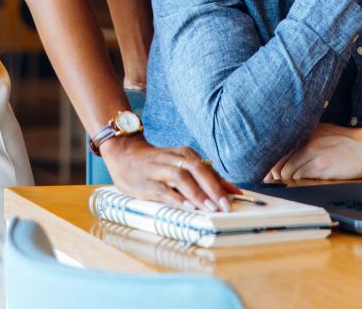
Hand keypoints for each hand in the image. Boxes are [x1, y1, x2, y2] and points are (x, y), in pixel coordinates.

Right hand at [100, 136, 240, 210]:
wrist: (125, 154)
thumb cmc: (157, 163)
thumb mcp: (180, 165)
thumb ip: (203, 177)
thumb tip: (230, 190)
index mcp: (185, 154)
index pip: (207, 169)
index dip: (222, 183)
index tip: (237, 197)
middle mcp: (174, 159)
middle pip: (197, 170)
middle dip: (213, 188)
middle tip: (226, 205)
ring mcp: (160, 170)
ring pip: (182, 178)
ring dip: (197, 193)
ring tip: (210, 208)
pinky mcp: (147, 183)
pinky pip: (164, 190)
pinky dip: (177, 198)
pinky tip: (187, 207)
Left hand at [263, 122, 361, 182]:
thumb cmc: (347, 142)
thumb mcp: (323, 133)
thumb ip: (305, 141)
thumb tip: (288, 155)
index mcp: (305, 131)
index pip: (279, 146)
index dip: (271, 161)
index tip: (267, 171)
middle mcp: (305, 139)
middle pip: (279, 159)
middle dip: (273, 173)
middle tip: (270, 181)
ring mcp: (312, 152)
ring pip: (287, 170)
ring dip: (284, 180)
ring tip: (282, 185)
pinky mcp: (321, 165)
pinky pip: (299, 176)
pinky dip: (295, 182)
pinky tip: (296, 185)